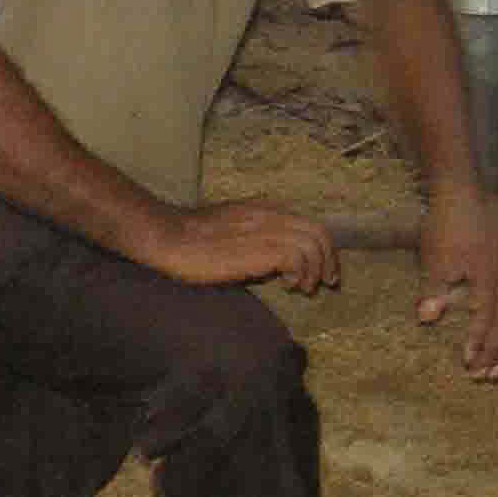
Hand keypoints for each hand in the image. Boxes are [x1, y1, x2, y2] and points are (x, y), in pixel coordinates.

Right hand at [158, 198, 338, 293]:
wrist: (169, 237)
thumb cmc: (189, 239)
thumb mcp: (228, 228)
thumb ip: (252, 236)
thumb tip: (271, 259)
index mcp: (264, 209)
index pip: (308, 223)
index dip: (322, 247)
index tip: (321, 270)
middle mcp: (270, 215)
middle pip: (319, 232)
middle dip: (328, 260)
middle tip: (326, 283)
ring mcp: (267, 230)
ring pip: (313, 244)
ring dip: (315, 270)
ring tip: (303, 287)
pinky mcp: (261, 248)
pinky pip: (298, 258)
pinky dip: (300, 273)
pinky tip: (287, 285)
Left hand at [414, 183, 497, 378]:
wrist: (462, 196)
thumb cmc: (445, 227)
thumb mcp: (434, 259)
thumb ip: (433, 289)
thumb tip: (427, 319)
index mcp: (489, 277)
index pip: (487, 317)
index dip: (478, 341)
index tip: (467, 363)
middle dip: (496, 352)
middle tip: (482, 377)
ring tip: (494, 369)